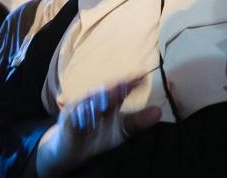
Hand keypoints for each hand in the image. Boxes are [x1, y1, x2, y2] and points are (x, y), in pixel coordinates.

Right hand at [36, 76, 161, 177]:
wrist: (72, 151)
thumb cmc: (97, 137)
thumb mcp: (121, 131)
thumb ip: (137, 121)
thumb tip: (159, 111)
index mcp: (108, 101)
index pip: (120, 89)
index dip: (130, 83)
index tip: (143, 76)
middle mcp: (94, 101)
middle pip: (105, 91)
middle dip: (116, 87)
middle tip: (128, 81)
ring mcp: (79, 108)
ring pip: (90, 100)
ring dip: (101, 97)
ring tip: (113, 94)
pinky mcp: (67, 119)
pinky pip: (75, 114)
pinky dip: (83, 113)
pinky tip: (92, 113)